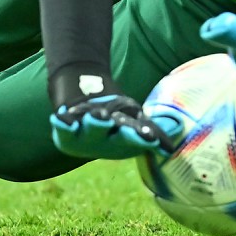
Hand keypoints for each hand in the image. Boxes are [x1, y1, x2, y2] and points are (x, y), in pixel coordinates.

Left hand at [50, 94, 181, 159]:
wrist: (81, 93)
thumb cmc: (112, 112)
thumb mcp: (134, 118)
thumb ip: (153, 132)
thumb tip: (174, 141)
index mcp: (127, 140)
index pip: (140, 137)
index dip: (147, 138)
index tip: (156, 138)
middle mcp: (108, 142)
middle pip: (118, 139)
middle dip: (125, 136)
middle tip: (134, 133)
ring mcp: (85, 136)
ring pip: (93, 132)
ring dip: (96, 126)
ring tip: (100, 117)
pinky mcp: (65, 129)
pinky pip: (64, 127)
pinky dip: (63, 124)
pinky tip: (61, 118)